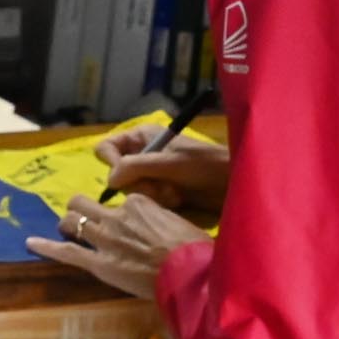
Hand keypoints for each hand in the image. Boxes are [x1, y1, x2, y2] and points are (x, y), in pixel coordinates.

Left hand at [27, 192, 209, 300]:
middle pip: (86, 204)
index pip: (121, 199)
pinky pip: (66, 252)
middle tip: (82, 217)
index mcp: (139, 203)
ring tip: (64, 227)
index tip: (126, 222)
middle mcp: (117, 216)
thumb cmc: (194, 250)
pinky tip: (29, 243)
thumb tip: (163, 227)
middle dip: (81, 209)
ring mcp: (105, 239)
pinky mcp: (98, 263)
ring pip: (72, 221)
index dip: (121, 211)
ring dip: (67, 223)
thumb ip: (163, 220)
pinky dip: (45, 247)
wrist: (188, 273)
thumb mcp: (181, 223)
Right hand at [97, 124, 230, 220]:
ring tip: (174, 193)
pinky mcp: (161, 190)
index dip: (112, 163)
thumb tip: (110, 180)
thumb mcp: (169, 162)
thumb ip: (136, 166)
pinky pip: (146, 200)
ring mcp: (151, 173)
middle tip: (159, 187)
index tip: (127, 175)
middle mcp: (142, 153)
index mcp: (141, 137)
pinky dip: (161, 202)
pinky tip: (178, 199)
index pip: (106, 148)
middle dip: (138, 184)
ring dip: (152, 195)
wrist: (232, 181)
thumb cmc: (204, 164)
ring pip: (131, 190)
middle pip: (118, 174)